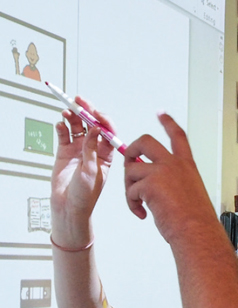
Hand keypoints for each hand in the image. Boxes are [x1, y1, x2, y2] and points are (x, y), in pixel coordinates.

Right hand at [51, 97, 114, 244]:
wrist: (69, 206)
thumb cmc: (86, 194)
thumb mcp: (92, 171)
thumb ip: (92, 150)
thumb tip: (95, 130)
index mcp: (107, 154)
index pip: (108, 131)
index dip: (102, 120)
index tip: (95, 113)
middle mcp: (94, 148)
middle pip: (92, 124)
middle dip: (87, 111)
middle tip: (80, 101)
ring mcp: (80, 148)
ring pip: (77, 127)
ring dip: (73, 117)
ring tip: (68, 111)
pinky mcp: (65, 151)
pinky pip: (64, 135)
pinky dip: (62, 128)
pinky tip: (60, 124)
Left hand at [124, 113, 218, 244]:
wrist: (196, 231)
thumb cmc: (195, 220)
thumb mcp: (190, 193)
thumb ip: (173, 182)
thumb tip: (153, 184)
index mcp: (187, 165)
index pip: (177, 136)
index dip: (167, 122)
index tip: (160, 113)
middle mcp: (174, 164)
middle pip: (145, 141)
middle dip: (131, 149)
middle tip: (129, 161)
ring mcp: (162, 172)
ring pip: (132, 169)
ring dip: (130, 187)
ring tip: (139, 204)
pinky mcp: (150, 184)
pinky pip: (130, 190)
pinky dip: (133, 204)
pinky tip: (142, 213)